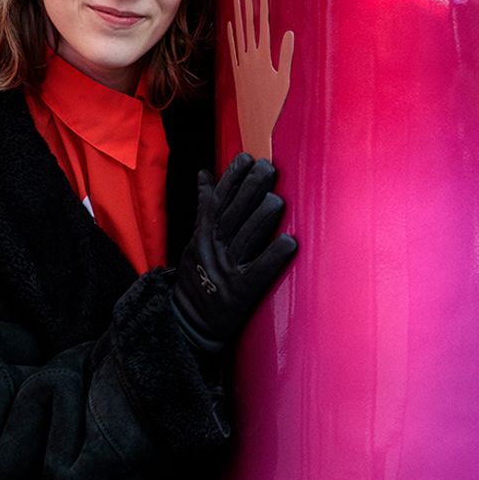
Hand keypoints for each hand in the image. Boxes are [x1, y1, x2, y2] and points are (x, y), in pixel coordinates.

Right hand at [172, 153, 297, 352]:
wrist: (188, 322)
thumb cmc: (197, 275)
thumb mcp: (195, 237)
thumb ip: (204, 205)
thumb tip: (204, 172)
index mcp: (203, 234)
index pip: (217, 200)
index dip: (232, 178)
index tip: (247, 158)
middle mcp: (213, 249)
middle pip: (233, 214)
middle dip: (250, 189)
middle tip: (269, 168)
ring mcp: (226, 271)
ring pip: (245, 239)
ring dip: (262, 218)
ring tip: (278, 199)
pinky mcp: (240, 293)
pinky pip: (258, 272)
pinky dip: (273, 257)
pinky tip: (290, 243)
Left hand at [228, 0, 293, 160]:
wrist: (255, 123)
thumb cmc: (275, 104)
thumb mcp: (284, 80)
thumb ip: (286, 56)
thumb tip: (289, 33)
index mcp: (264, 55)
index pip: (262, 21)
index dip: (261, 1)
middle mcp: (250, 55)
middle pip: (249, 21)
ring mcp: (241, 62)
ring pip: (238, 31)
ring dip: (238, 12)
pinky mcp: (236, 71)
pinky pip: (233, 48)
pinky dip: (231, 34)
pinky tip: (230, 23)